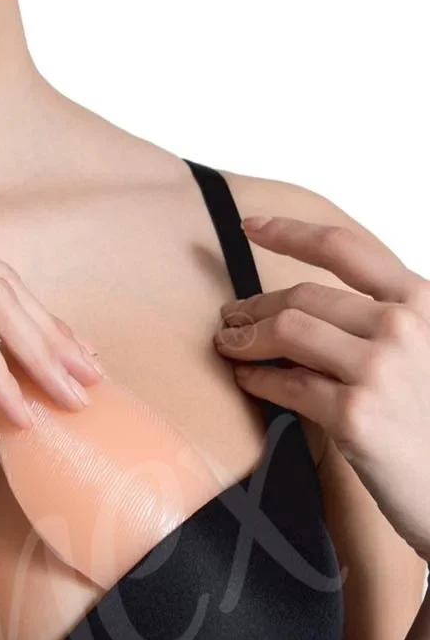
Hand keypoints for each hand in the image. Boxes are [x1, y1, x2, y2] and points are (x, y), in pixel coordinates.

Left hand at [213, 213, 429, 560]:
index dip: (289, 232)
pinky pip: (287, 385)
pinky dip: (257, 379)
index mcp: (421, 300)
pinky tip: (246, 380)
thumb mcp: (423, 350)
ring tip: (229, 345)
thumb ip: (381, 320)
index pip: (344, 248)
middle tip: (230, 317)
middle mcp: (403, 326)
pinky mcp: (354, 415)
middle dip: (256, 304)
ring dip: (246, 337)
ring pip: (288, 330)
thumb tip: (308, 304)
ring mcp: (379, 369)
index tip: (250, 225)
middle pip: (304, 295)